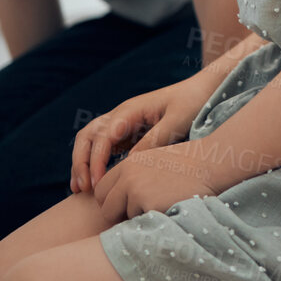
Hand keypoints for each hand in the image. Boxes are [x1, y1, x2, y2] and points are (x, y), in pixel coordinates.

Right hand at [69, 76, 214, 193]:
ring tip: (79, 190)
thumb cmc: (191, 103)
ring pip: (90, 141)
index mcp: (130, 111)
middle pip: (87, 136)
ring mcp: (121, 124)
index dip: (96, 160)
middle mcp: (120, 115)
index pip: (102, 136)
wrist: (201, 91)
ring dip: (81, 163)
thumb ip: (154, 140)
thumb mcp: (177, 122)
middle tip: (82, 189)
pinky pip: (102, 148)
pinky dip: (93, 164)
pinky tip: (94, 184)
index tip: (97, 183)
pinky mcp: (127, 133)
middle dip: (80, 161)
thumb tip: (130, 162)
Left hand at [91, 139, 221, 221]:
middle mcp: (128, 176)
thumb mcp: (153, 163)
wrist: (211, 165)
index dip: (111, 203)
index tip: (123, 209)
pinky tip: (170, 210)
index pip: (101, 191)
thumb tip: (115, 204)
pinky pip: (143, 224)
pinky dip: (155, 223)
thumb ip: (133, 178)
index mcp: (128, 165)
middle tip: (140, 216)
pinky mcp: (150, 205)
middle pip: (105, 208)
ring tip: (164, 207)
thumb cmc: (186, 167)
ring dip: (140, 219)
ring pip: (125, 218)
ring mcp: (137, 191)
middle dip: (118, 216)